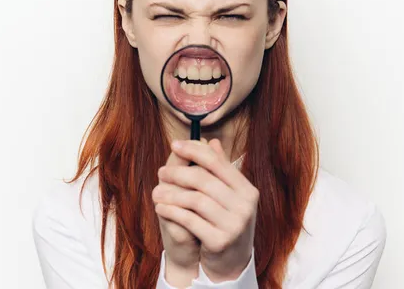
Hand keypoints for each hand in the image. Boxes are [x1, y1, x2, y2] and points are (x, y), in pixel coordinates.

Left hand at [154, 139, 258, 281]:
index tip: (174, 144)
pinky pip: (189, 220)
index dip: (194, 150)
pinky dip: (171, 211)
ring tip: (157, 192)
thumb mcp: (227, 196)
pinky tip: (160, 207)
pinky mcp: (220, 241)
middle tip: (161, 172)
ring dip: (171, 193)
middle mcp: (245, 206)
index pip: (217, 162)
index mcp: (247, 190)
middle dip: (178, 173)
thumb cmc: (225, 222)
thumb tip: (210, 141)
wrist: (231, 263)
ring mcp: (234, 225)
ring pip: (195, 200)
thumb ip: (220, 169)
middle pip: (203, 180)